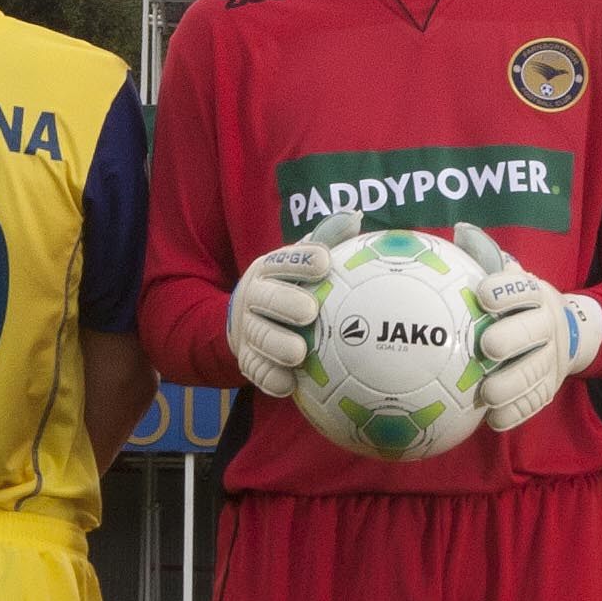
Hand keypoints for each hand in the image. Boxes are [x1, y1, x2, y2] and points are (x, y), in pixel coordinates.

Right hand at [230, 210, 357, 401]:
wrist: (246, 321)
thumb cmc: (288, 286)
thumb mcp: (300, 261)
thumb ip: (325, 240)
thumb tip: (355, 216)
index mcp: (268, 270)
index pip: (282, 261)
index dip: (301, 260)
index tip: (324, 262)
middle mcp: (253, 297)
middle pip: (265, 298)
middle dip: (285, 303)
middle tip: (309, 311)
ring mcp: (248, 329)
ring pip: (259, 336)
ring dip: (277, 344)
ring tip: (299, 353)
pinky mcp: (247, 358)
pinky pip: (256, 370)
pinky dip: (270, 378)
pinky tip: (288, 385)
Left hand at [470, 263, 601, 430]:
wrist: (567, 336)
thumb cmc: (521, 305)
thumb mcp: (512, 278)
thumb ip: (486, 257)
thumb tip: (461, 230)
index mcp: (537, 297)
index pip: (525, 290)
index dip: (506, 291)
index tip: (482, 294)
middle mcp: (549, 328)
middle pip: (535, 333)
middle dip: (513, 338)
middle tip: (488, 346)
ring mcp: (551, 361)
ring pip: (535, 373)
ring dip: (512, 384)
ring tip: (488, 393)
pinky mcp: (548, 389)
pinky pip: (534, 403)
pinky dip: (516, 413)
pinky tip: (494, 419)